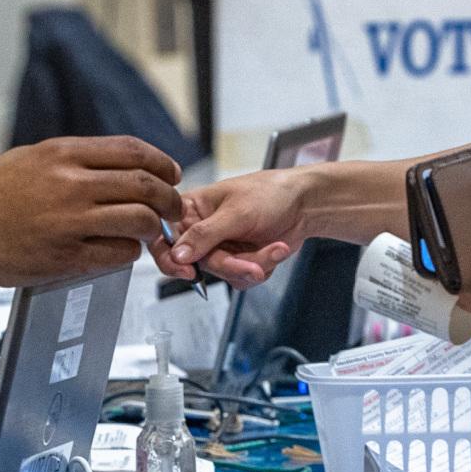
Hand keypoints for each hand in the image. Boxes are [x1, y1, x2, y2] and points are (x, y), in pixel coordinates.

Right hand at [0, 137, 184, 288]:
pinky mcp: (65, 257)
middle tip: (172, 208)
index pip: (132, 151)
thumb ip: (74, 162)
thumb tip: (117, 167)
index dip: (161, 163)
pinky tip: (121, 250)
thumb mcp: (30, 159)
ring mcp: (69, 222)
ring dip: (153, 228)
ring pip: (139, 220)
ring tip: (149, 233)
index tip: (170, 174)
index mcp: (62, 154)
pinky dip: (129, 252)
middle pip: (145, 186)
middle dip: (168, 199)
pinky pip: (118, 254)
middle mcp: (70, 184)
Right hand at [152, 168, 302, 285]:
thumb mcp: (236, 212)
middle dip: (231, 264)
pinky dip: (262, 267)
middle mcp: (202, 230)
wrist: (306, 204)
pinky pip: (241, 279)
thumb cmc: (272, 192)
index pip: (164, 237)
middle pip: (199, 263)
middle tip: (252, 265)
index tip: (187, 270)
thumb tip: (178, 254)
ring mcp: (221, 247)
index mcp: (192, 208)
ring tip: (274, 248)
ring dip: (253, 265)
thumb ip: (205, 235)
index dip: (170, 258)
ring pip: (224, 274)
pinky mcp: (239, 260)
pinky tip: (274, 249)